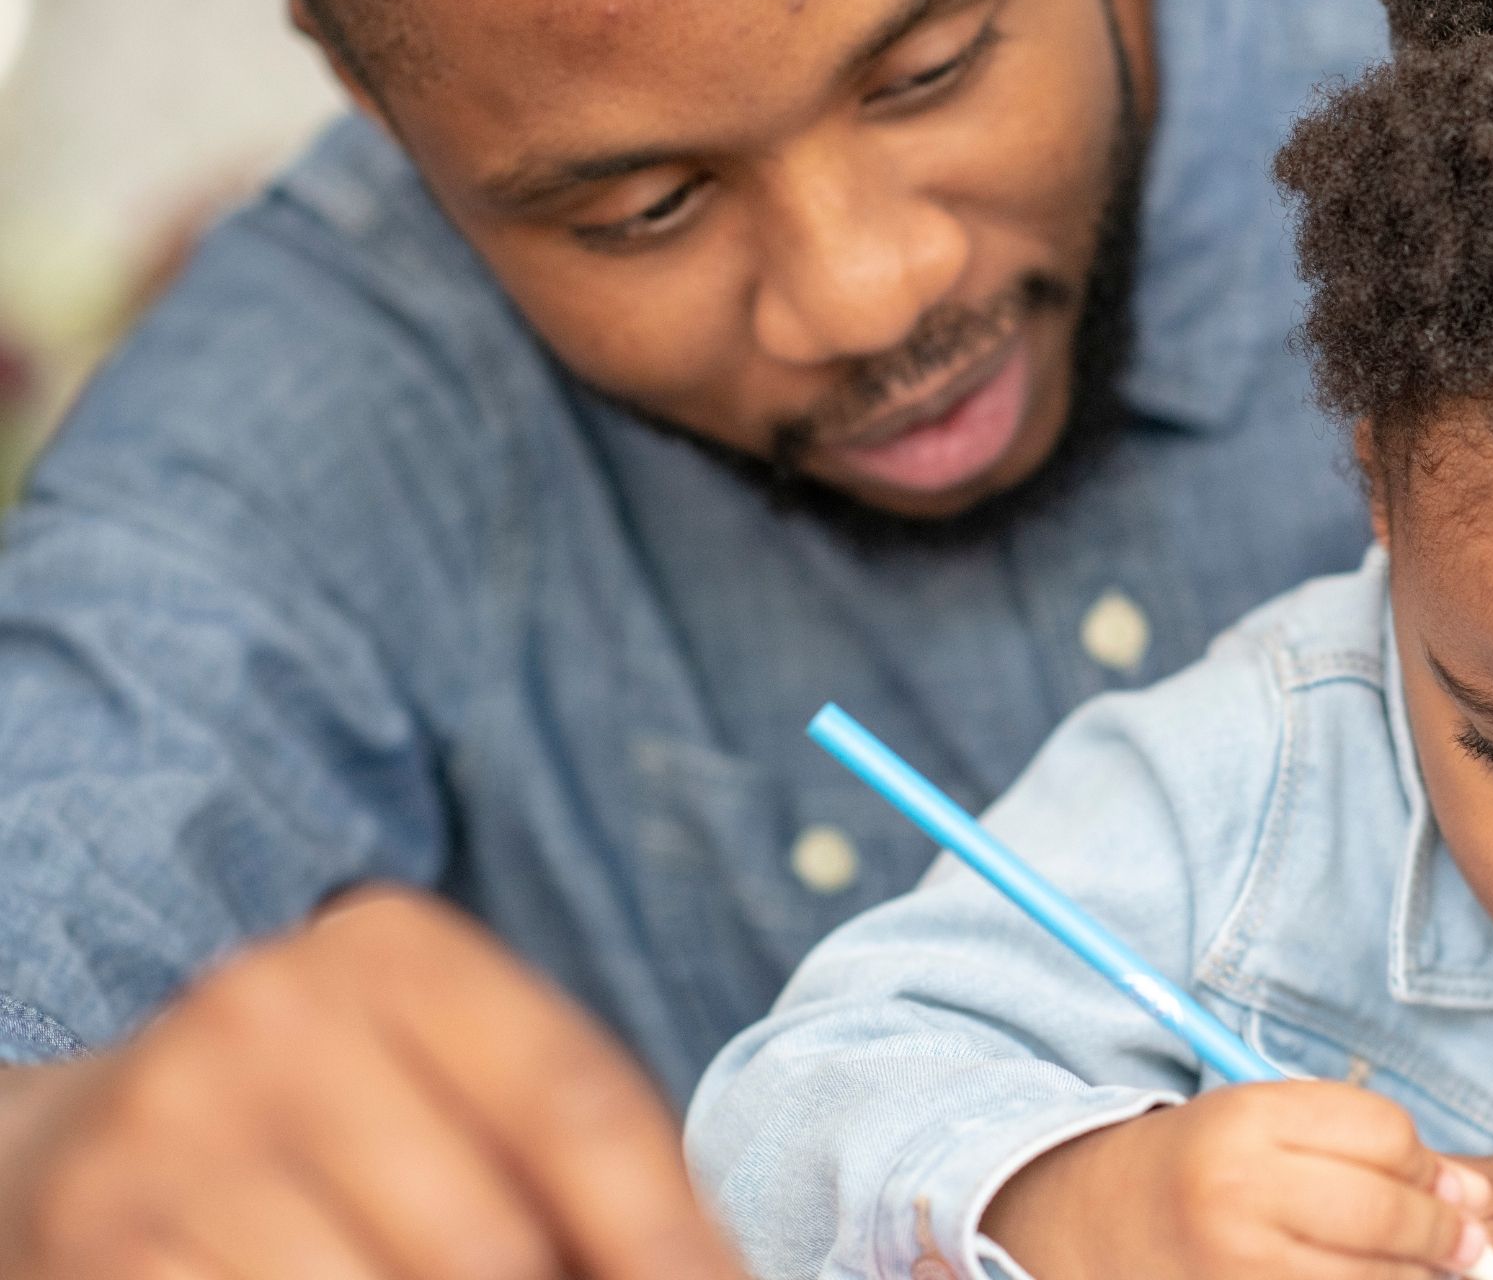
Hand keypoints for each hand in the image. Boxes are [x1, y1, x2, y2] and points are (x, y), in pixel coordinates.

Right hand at [0, 885, 746, 1279]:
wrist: (82, 1143)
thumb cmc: (333, 1118)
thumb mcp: (453, 1082)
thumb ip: (576, 1153)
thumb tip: (703, 1270)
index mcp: (396, 951)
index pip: (580, 1107)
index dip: (671, 1238)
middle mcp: (277, 1014)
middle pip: (491, 1240)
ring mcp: (179, 1129)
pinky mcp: (111, 1241)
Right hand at [983, 1080, 1491, 1279]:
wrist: (1086, 1229)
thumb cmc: (1196, 1171)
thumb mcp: (1258, 1125)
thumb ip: (1360, 1142)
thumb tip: (1473, 1195)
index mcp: (1245, 1120)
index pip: (1384, 1132)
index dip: (1427, 1162)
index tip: (1444, 1183)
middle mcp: (1238, 1191)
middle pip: (1387, 1209)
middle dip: (1443, 1232)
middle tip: (1463, 1244)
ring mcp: (1237, 1264)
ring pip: (1374, 1277)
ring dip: (1411, 1279)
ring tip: (1413, 1273)